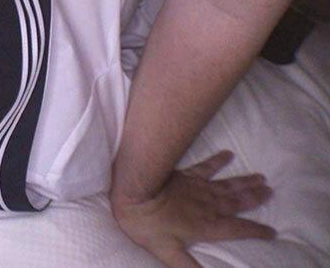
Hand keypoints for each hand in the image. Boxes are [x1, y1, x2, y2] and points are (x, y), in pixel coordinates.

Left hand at [111, 151, 275, 267]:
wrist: (135, 192)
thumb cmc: (148, 225)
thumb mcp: (168, 253)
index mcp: (207, 226)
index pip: (238, 229)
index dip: (256, 231)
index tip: (273, 232)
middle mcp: (208, 206)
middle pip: (237, 202)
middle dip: (255, 198)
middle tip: (271, 191)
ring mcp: (198, 188)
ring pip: (227, 185)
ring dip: (245, 182)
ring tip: (261, 178)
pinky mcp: (185, 175)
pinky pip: (206, 167)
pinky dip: (218, 160)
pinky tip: (228, 154)